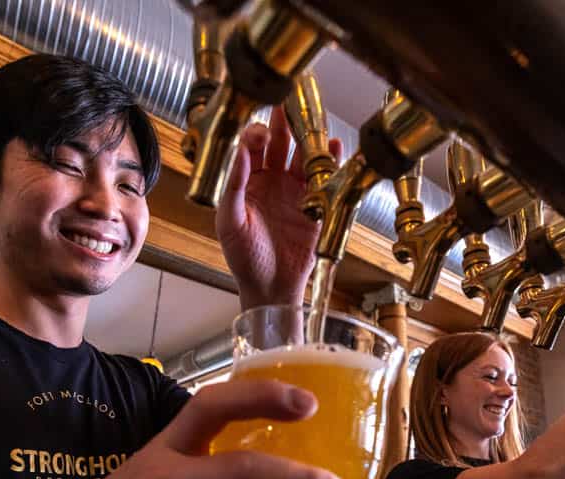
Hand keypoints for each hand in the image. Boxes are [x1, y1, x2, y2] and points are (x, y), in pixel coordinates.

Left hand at [216, 105, 341, 309]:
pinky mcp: (316, 203)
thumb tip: (239, 152)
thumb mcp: (230, 222)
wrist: (271, 287)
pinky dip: (331, 161)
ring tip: (313, 121)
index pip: (251, 147)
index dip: (256, 134)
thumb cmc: (244, 259)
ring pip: (303, 156)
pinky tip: (334, 146)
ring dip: (309, 138)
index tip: (261, 133)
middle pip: (279, 143)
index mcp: (247, 182)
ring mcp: (295, 190)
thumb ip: (234, 186)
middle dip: (284, 123)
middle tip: (289, 103)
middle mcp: (271, 180)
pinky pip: (325, 178)